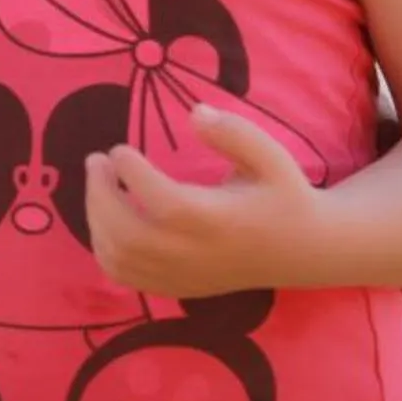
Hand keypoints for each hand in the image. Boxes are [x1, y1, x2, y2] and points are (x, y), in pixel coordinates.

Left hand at [84, 106, 326, 297]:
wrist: (305, 251)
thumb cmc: (285, 196)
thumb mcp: (272, 157)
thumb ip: (235, 133)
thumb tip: (194, 112)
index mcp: (220, 221)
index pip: (164, 203)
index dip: (133, 174)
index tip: (120, 149)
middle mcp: (197, 255)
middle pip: (129, 236)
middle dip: (100, 195)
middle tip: (95, 161)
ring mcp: (185, 276)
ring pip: (121, 259)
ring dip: (96, 220)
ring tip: (99, 184)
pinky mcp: (179, 287)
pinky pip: (126, 277)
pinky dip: (104, 248)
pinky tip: (107, 218)